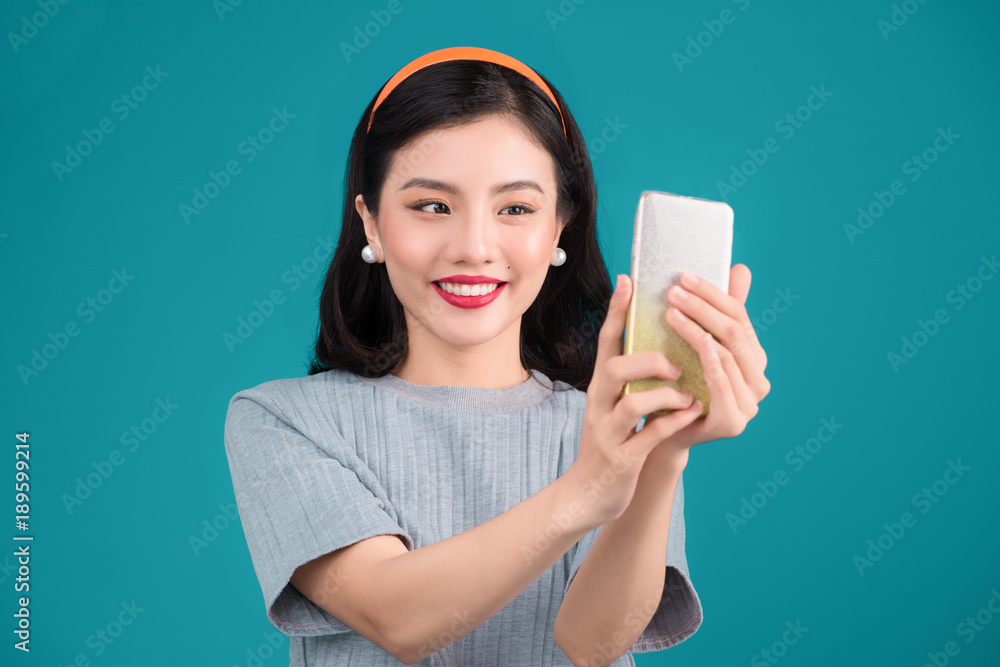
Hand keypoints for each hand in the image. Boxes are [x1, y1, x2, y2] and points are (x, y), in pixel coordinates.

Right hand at [568, 273, 705, 528]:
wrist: (588, 492)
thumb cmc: (613, 439)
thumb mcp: (618, 401)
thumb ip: (636, 372)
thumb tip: (657, 339)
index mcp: (602, 385)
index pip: (606, 341)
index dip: (615, 311)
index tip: (629, 280)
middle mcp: (600, 403)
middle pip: (614, 368)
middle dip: (649, 360)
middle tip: (677, 364)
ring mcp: (609, 431)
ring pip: (632, 403)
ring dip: (665, 395)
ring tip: (688, 394)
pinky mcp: (622, 458)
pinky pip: (648, 436)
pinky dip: (672, 423)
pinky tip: (691, 414)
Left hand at [644, 263, 770, 465]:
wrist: (662, 431)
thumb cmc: (679, 382)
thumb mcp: (697, 343)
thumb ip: (719, 310)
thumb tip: (741, 268)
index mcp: (755, 357)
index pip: (739, 315)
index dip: (713, 293)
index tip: (684, 276)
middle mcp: (759, 380)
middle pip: (735, 333)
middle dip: (703, 308)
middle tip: (674, 291)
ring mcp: (750, 405)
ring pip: (728, 355)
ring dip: (699, 329)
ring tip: (671, 311)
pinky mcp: (733, 423)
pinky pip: (724, 386)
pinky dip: (713, 362)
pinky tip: (699, 342)